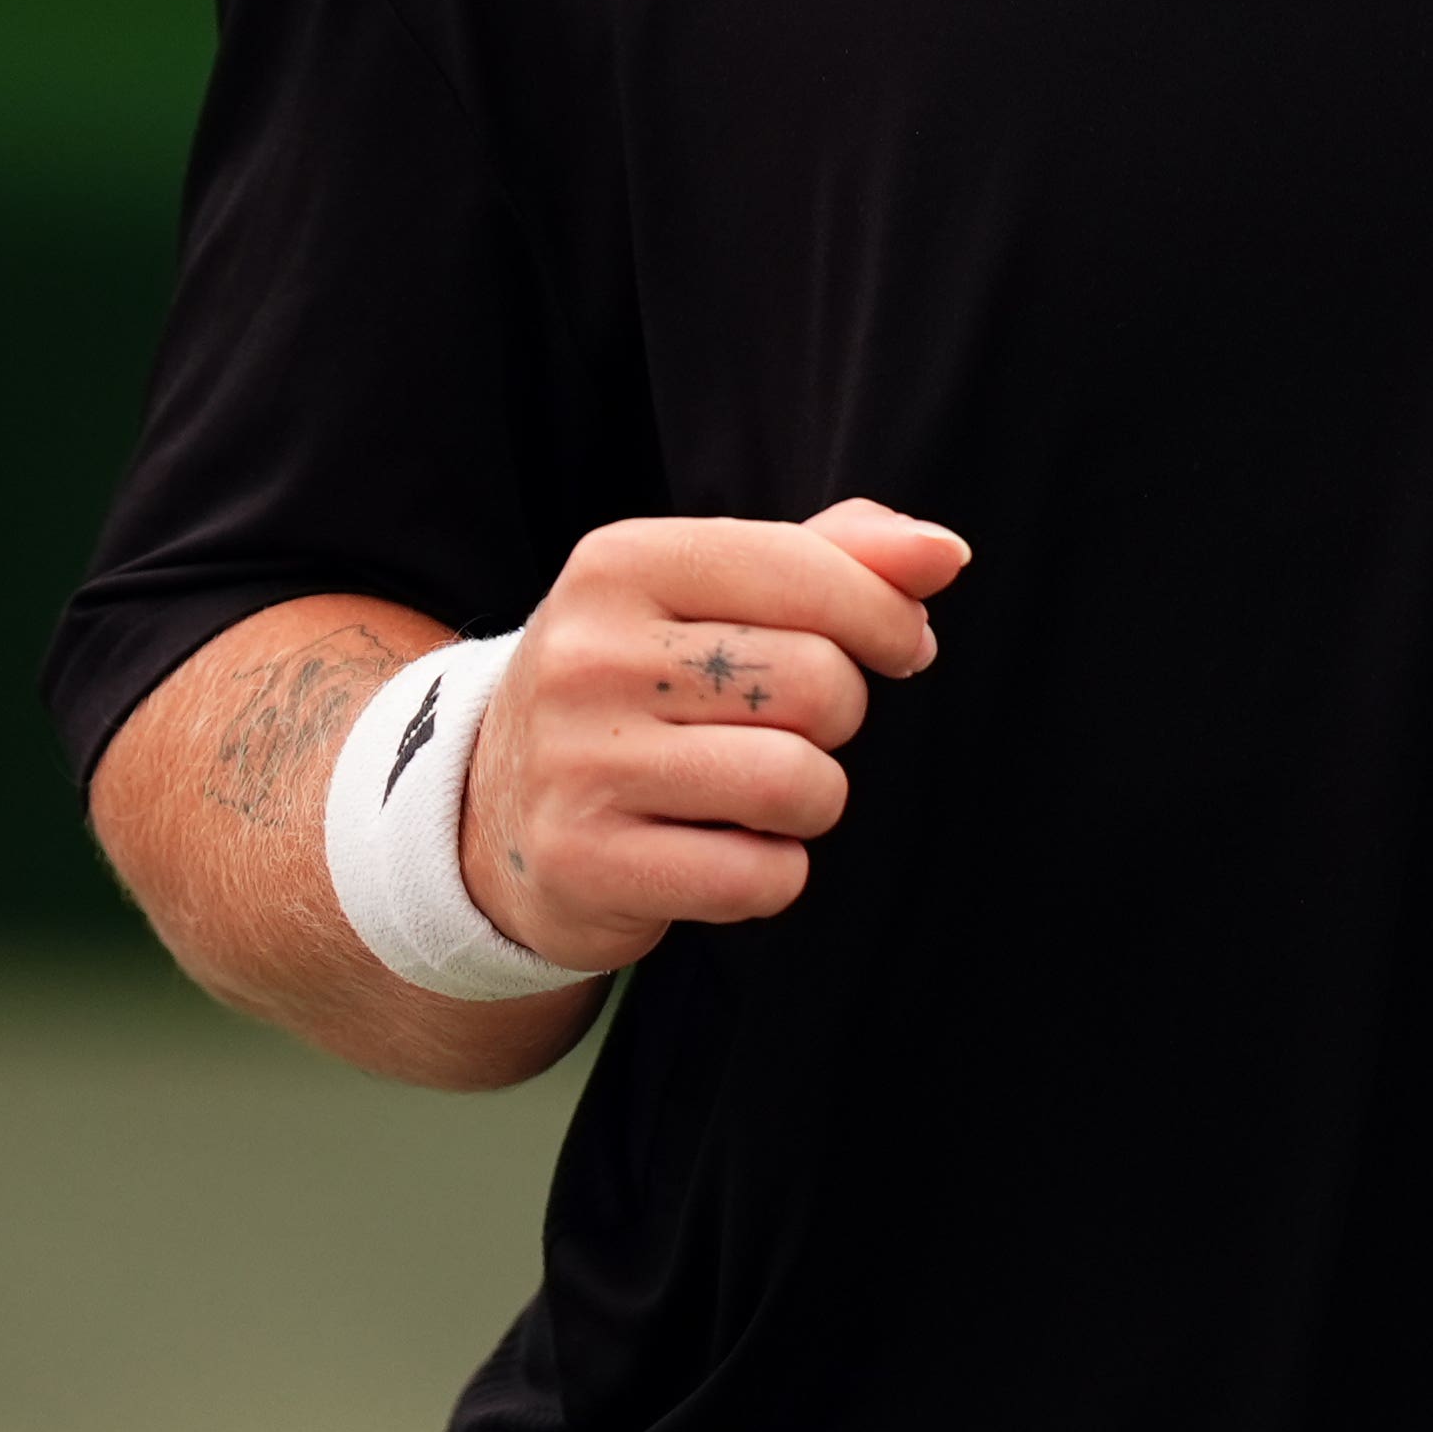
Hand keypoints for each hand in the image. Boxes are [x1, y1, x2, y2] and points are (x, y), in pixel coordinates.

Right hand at [456, 498, 970, 972]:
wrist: (489, 810)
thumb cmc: (638, 686)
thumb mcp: (709, 596)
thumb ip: (834, 555)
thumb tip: (943, 554)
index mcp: (620, 564)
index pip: (808, 572)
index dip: (887, 618)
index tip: (902, 646)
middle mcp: (588, 656)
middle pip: (820, 683)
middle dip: (837, 718)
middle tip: (784, 729)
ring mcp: (578, 764)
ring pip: (799, 784)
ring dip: (812, 802)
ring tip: (760, 794)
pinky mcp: (585, 866)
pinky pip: (759, 877)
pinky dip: (772, 874)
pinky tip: (724, 852)